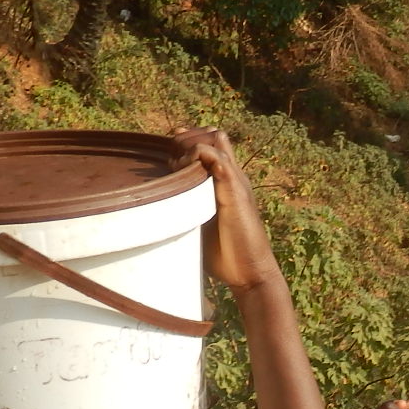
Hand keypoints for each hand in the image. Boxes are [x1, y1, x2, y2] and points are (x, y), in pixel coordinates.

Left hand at [177, 127, 274, 289]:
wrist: (250, 272)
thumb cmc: (226, 255)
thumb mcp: (200, 225)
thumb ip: (187, 211)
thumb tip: (158, 211)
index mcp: (226, 183)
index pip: (210, 145)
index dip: (188, 141)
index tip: (169, 150)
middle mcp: (233, 177)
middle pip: (213, 135)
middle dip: (187, 138)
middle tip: (170, 156)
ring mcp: (236, 182)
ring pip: (216, 140)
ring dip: (192, 144)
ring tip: (177, 164)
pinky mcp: (236, 192)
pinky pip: (220, 160)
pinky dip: (202, 155)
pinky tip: (188, 169)